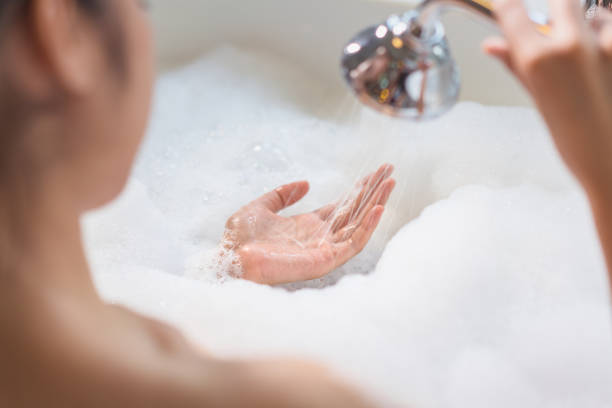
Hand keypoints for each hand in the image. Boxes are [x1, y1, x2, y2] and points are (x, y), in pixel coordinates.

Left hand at [223, 165, 395, 284]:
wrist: (230, 259)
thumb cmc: (239, 239)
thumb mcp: (261, 207)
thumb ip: (283, 195)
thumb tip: (306, 183)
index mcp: (308, 224)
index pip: (342, 205)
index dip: (359, 189)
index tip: (374, 172)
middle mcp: (321, 236)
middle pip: (355, 211)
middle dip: (373, 191)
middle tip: (389, 171)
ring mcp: (325, 249)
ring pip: (359, 224)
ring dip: (376, 204)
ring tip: (390, 183)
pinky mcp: (325, 260)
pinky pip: (353, 243)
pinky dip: (367, 227)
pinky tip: (378, 208)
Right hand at [483, 0, 611, 194]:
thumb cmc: (575, 141)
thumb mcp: (538, 100)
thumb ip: (516, 64)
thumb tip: (493, 45)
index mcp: (539, 59)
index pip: (512, 11)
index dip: (507, 6)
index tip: (506, 6)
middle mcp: (571, 45)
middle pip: (561, 0)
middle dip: (554, 9)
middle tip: (553, 30)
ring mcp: (605, 45)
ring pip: (595, 13)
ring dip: (589, 25)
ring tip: (586, 56)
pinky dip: (606, 38)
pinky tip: (601, 62)